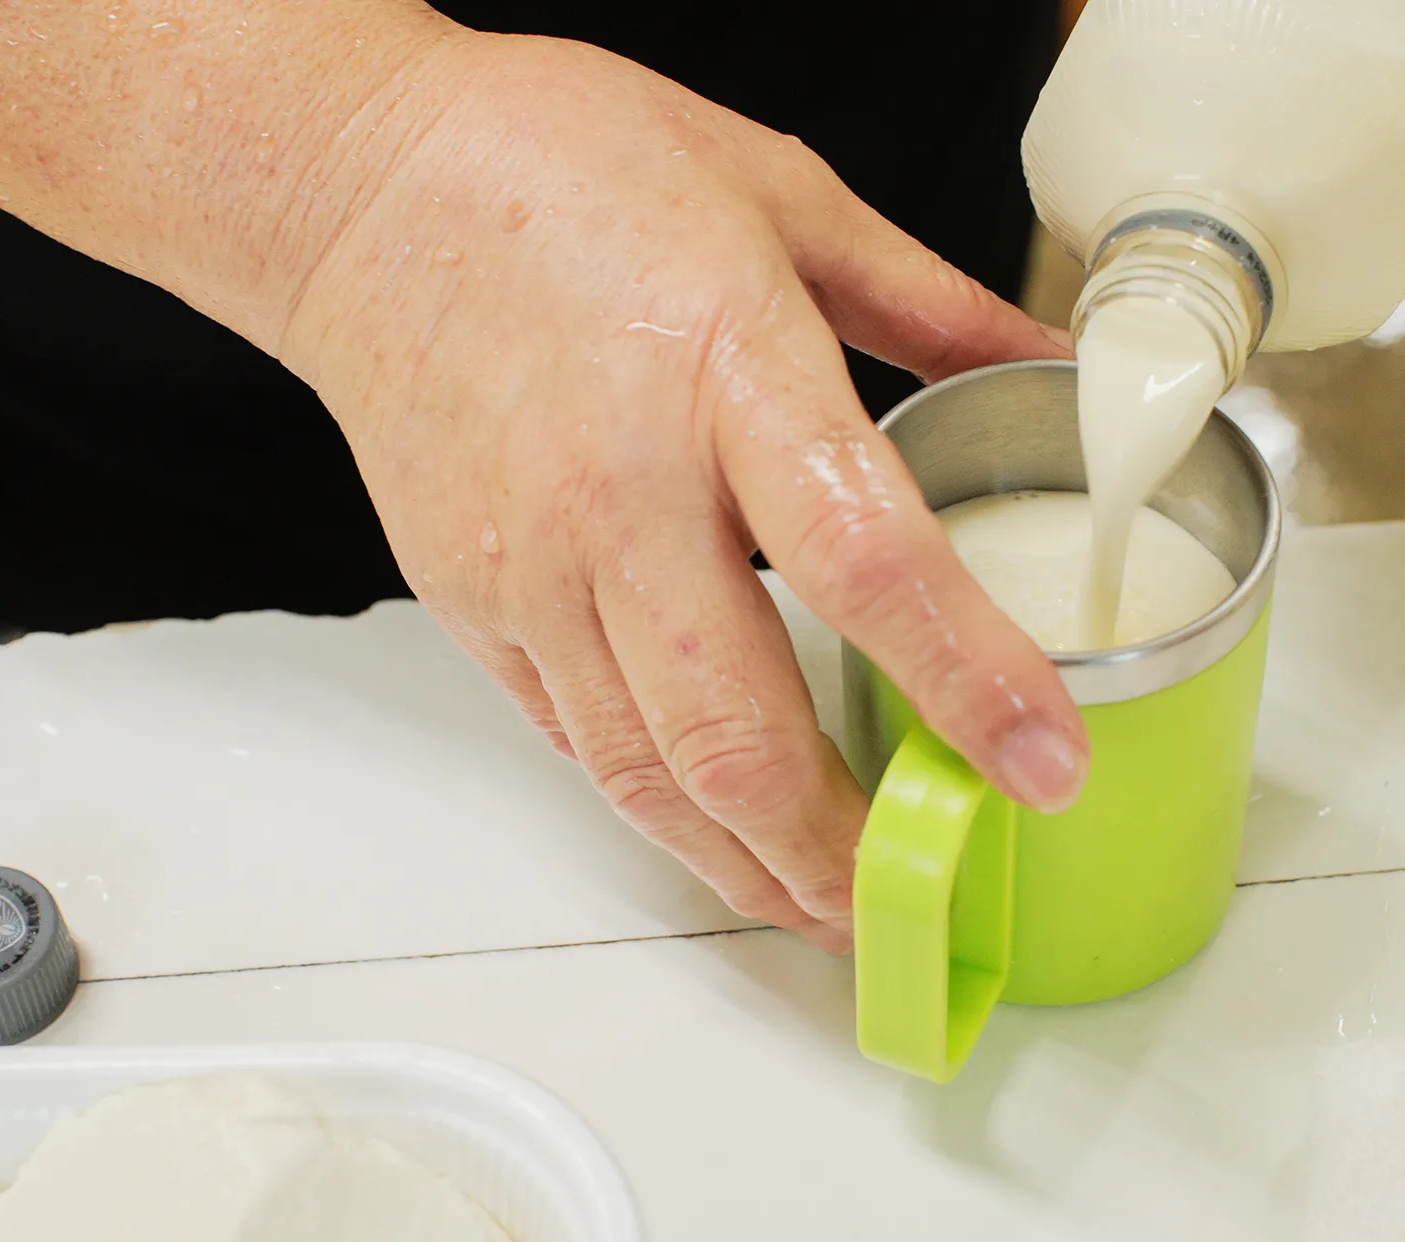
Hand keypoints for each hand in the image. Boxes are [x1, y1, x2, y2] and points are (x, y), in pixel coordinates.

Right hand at [279, 30, 1085, 949]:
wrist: (359, 187)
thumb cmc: (558, 168)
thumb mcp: (781, 192)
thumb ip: (929, 300)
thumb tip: (1045, 358)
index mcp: (725, 372)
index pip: (864, 563)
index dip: (965, 680)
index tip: (1043, 766)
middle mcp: (621, 493)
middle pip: (739, 730)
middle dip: (842, 849)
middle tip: (925, 892)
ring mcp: (533, 566)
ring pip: (648, 774)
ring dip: (749, 867)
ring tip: (831, 909)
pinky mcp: (473, 605)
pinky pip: (578, 739)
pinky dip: (658, 809)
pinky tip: (719, 831)